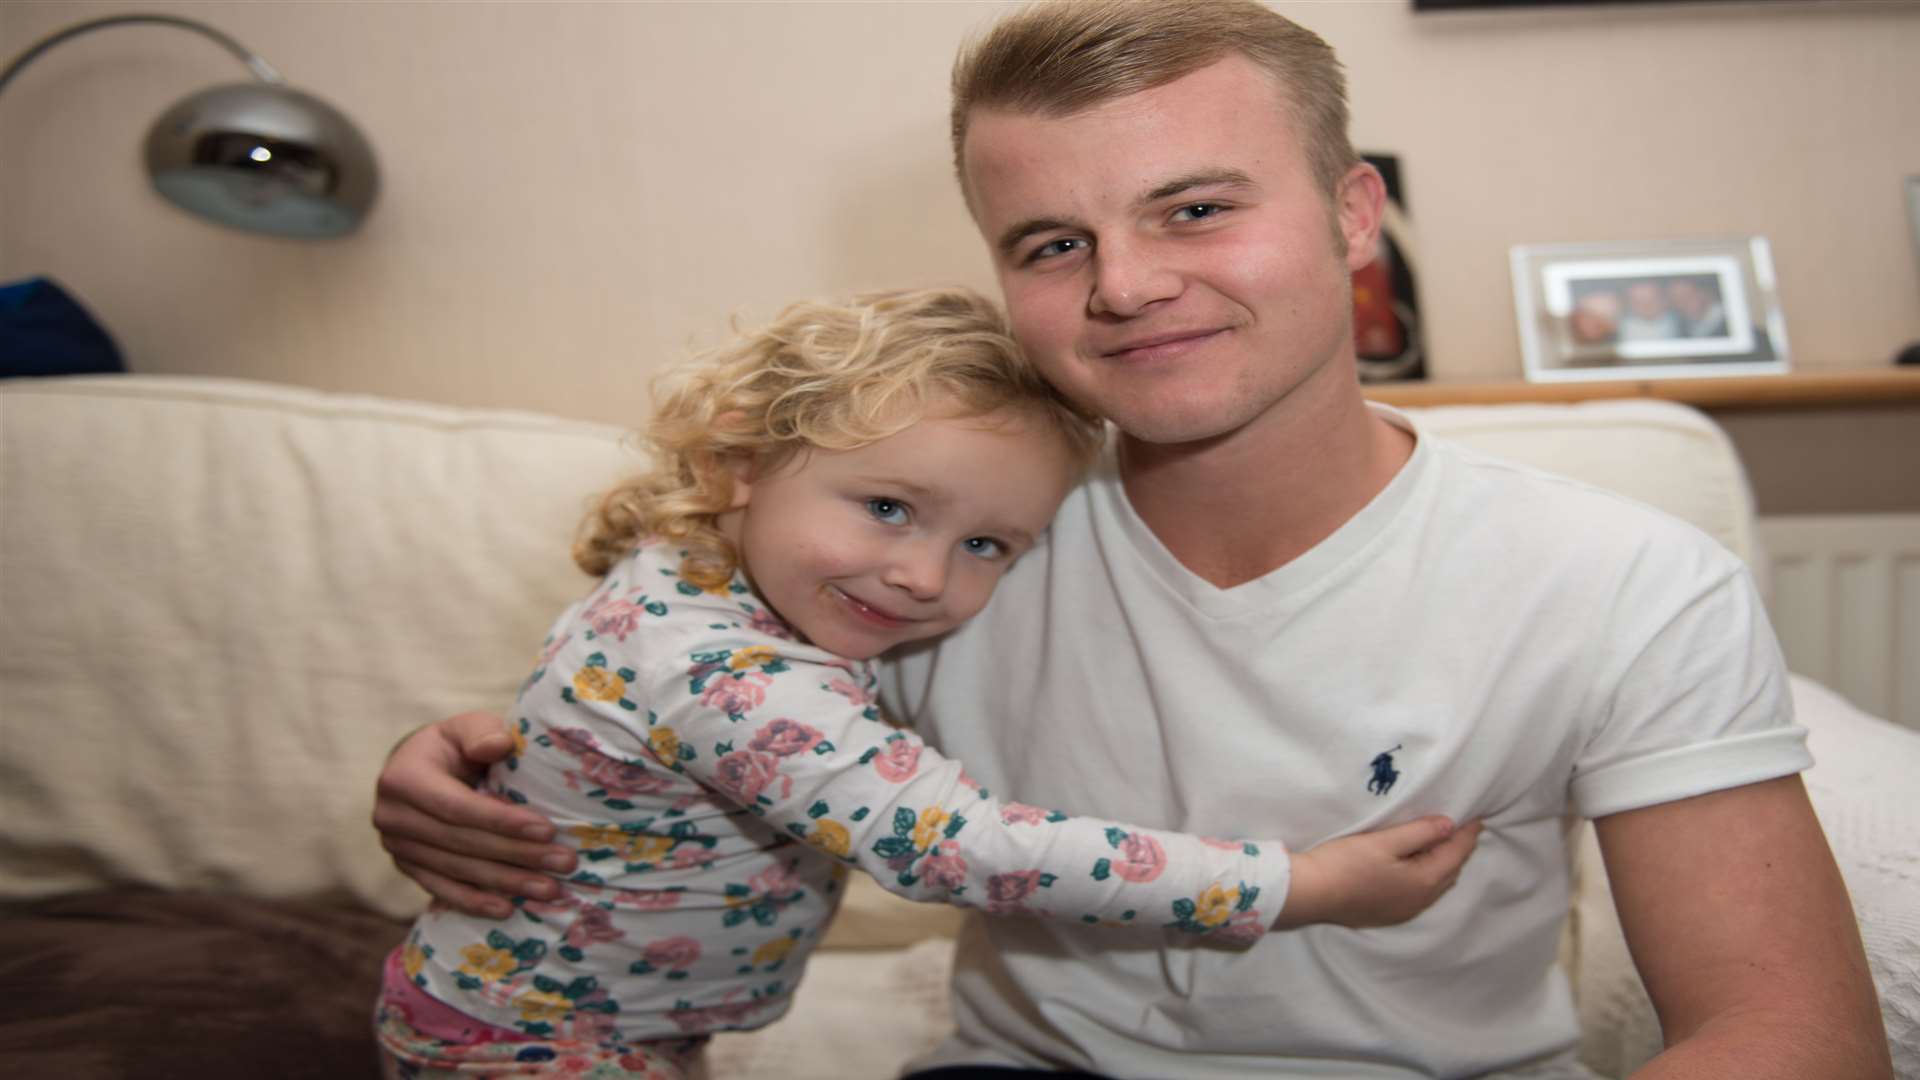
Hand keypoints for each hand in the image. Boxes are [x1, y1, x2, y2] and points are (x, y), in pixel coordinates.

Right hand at [371, 711, 576, 917]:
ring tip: (550, 889)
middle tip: (564, 862)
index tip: (547, 830)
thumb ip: (482, 732)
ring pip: (457, 870)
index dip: (502, 821)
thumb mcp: (466, 728)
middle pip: (462, 842)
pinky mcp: (406, 867)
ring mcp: (396, 847)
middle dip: (517, 854)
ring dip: (506, 882)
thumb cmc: (453, 745)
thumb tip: (499, 744)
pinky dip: (474, 902)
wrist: (418, 768)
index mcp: (403, 778)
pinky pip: (442, 889)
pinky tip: (507, 910)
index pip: (457, 807)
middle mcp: (392, 816)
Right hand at [1272, 815, 1481, 929]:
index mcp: (1424, 882)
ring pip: (1434, 884)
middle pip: (1449, 871)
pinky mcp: (1387, 913)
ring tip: (1442, 843)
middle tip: (1463, 827)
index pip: (1455, 853)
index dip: (1467, 833)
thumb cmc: (1345, 863)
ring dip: (1442, 863)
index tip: (1477, 816)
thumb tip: (1449, 824)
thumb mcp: (1384, 841)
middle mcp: (1419, 901)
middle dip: (1458, 849)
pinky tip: (1416, 866)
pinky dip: (1426, 875)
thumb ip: (1420, 832)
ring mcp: (1403, 910)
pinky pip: (1419, 892)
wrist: (1311, 894)